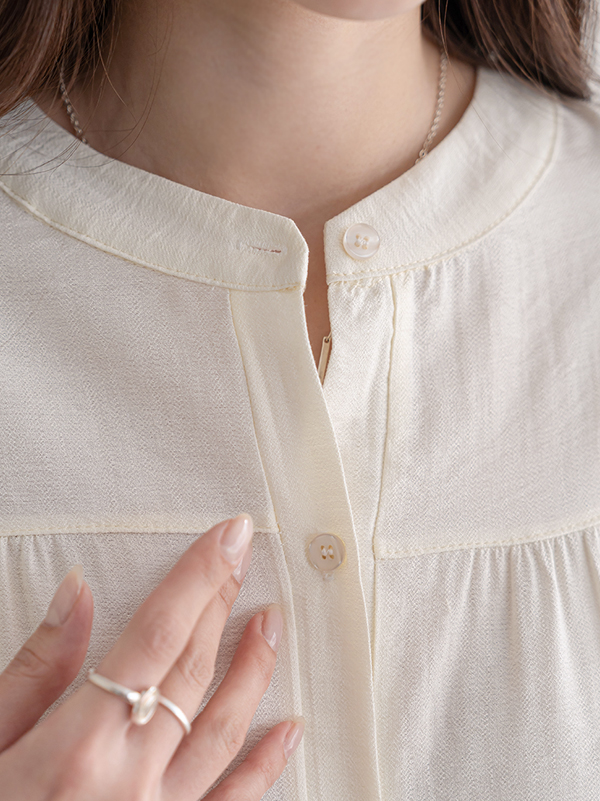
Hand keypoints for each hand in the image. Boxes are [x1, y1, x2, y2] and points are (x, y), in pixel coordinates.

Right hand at [0, 515, 304, 799]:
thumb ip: (36, 667)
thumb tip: (77, 591)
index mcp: (79, 742)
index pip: (158, 632)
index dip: (199, 576)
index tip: (231, 534)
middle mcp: (129, 777)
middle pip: (193, 666)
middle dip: (223, 601)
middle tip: (244, 555)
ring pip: (223, 726)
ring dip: (254, 667)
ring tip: (273, 619)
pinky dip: (266, 764)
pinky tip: (289, 728)